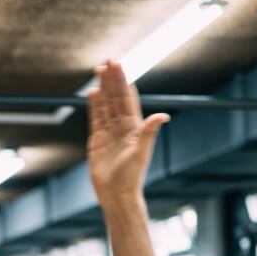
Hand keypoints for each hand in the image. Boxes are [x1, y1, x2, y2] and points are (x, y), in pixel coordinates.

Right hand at [86, 61, 169, 206]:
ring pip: (106, 106)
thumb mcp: (141, 152)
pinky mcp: (97, 141)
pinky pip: (95, 119)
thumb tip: (163, 116)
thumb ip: (149, 132)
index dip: (123, 81)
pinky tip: (93, 93)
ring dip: (103, 89)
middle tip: (108, 61)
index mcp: (134, 128)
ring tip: (99, 71)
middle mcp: (122, 128)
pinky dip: (94, 106)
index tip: (119, 65)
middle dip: (112, 80)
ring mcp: (109, 134)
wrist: (116, 195)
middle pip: (115, 98)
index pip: (127, 99)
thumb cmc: (131, 177)